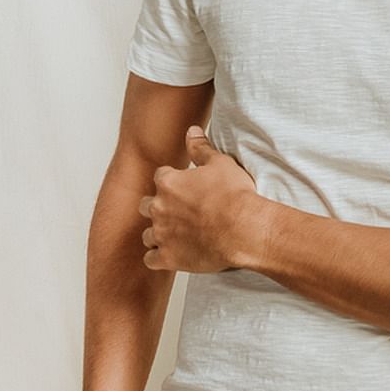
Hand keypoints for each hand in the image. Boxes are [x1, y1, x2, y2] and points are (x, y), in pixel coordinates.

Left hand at [140, 127, 267, 272]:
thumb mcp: (221, 163)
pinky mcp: (168, 258)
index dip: (173, 181)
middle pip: (145, 205)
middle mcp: (159, 208)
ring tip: (178, 234)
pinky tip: (173, 253)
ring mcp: (161, 234)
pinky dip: (159, 257)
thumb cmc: (234, 195)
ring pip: (147, 234)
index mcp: (169, 182)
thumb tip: (191, 131)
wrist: (243, 229)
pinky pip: (151, 259)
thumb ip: (201, 147)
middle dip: (159, 207)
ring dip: (159, 233)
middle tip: (181, 210)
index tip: (186, 187)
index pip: (160, 177)